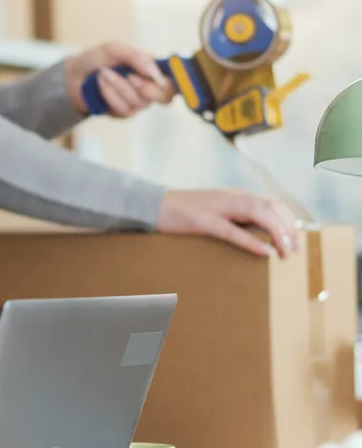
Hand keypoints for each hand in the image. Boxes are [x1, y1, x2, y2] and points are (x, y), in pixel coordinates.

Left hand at [64, 42, 175, 116]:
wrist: (74, 75)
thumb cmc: (97, 59)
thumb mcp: (115, 49)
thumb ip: (137, 57)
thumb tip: (154, 71)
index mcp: (153, 69)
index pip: (177, 79)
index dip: (179, 81)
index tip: (166, 78)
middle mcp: (150, 87)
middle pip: (166, 97)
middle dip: (147, 87)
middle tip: (130, 75)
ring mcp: (138, 102)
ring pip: (140, 102)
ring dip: (119, 86)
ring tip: (104, 73)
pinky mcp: (123, 113)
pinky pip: (124, 109)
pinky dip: (110, 94)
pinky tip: (101, 85)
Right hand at [156, 189, 299, 257]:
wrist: (152, 204)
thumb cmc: (182, 212)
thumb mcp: (214, 211)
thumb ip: (234, 218)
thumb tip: (256, 235)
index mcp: (235, 195)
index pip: (272, 204)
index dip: (289, 221)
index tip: (296, 241)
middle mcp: (231, 197)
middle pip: (271, 208)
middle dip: (289, 229)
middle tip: (295, 251)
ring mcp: (217, 208)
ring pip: (259, 215)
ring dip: (277, 234)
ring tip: (285, 252)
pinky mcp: (203, 221)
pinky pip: (233, 231)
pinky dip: (251, 241)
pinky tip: (264, 252)